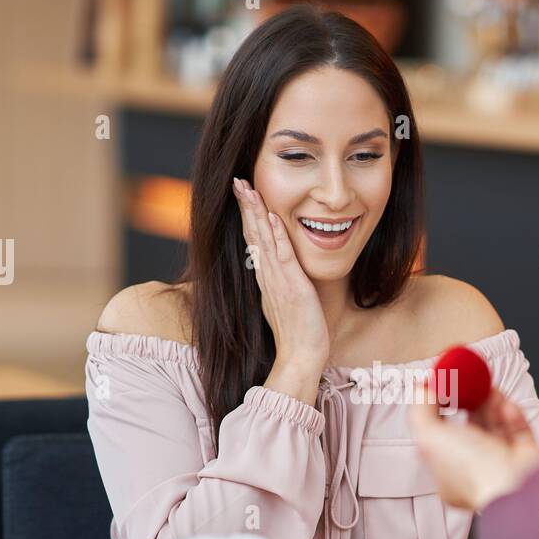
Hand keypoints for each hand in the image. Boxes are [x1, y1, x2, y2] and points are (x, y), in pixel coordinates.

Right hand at [232, 178, 328, 395]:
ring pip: (263, 239)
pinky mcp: (292, 287)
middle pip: (252, 234)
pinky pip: (282, 255)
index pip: (254, 240)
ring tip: (247, 188)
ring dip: (255, 212)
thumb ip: (280, 285)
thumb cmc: (298, 334)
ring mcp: (277, 281)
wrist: (300, 357)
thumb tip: (278, 275)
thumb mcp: (285, 303)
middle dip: (245, 206)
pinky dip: (277, 234)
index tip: (244, 195)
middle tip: (238, 181)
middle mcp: (267, 276)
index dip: (248, 217)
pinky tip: (273, 215)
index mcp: (266, 279)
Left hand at [408, 380, 538, 510]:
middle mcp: (475, 470)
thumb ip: (421, 411)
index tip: (441, 385)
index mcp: (448, 474)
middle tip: (468, 381)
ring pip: (494, 425)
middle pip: (468, 428)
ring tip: (488, 388)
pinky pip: (517, 429)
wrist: (518, 484)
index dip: (437, 408)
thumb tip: (423, 390)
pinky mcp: (526, 455)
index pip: (438, 436)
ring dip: (490, 403)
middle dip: (468, 401)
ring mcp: (502, 462)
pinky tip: (507, 406)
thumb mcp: (430, 437)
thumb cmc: (475, 472)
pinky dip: (511, 414)